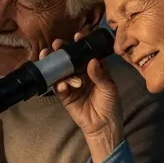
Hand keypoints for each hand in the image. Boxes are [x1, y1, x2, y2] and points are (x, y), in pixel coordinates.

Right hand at [43, 33, 124, 161]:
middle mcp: (81, 74)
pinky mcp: (65, 96)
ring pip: (61, 72)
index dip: (81, 44)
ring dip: (57, 66)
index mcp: (94, 69)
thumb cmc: (110, 105)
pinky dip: (59, 85)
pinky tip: (62, 85)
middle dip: (62, 52)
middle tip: (57, 45)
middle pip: (70, 60)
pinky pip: (59, 88)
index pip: (86, 53)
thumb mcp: (109, 88)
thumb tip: (92, 60)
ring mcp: (71, 85)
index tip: (77, 36)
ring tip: (53, 62)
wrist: (103, 126)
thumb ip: (100, 74)